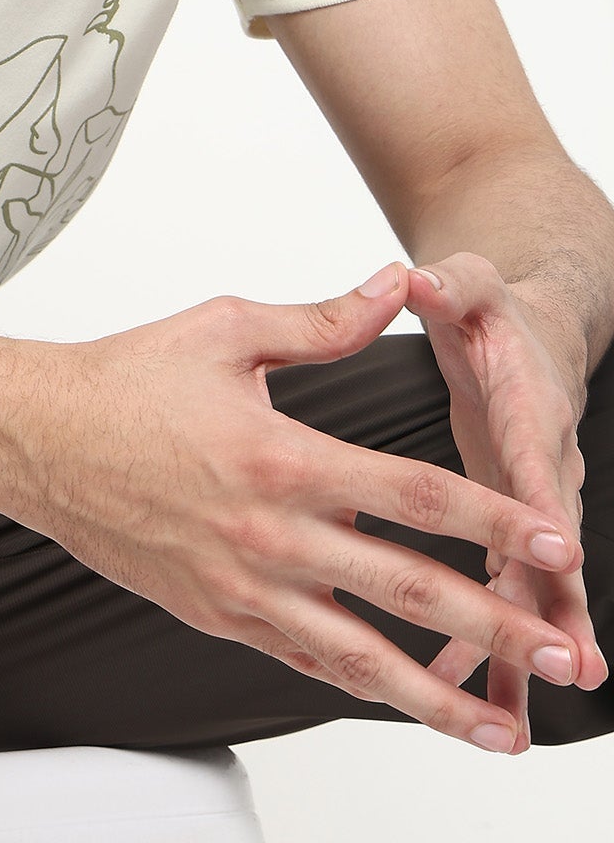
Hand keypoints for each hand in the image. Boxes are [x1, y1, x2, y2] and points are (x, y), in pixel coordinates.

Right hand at [10, 263, 585, 753]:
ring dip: (442, 697)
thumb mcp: (223, 331)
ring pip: (360, 657)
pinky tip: (408, 705)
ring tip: (507, 730)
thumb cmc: (122, 379)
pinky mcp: (217, 616)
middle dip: (500, 627)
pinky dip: (362, 688)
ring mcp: (240, 587)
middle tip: (570, 656)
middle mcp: (266, 534)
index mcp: (278, 456)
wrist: (33, 440)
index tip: (555, 540)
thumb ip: (319, 321)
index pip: (410, 495)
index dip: (492, 519)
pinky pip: (303, 662)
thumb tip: (393, 287)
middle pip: (407, 590)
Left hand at [401, 250, 606, 751]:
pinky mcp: (504, 521)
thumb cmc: (491, 311)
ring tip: (510, 716)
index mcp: (528, 410)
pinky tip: (453, 689)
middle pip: (553, 547)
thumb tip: (419, 277)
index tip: (556, 553)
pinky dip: (482, 638)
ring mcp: (525, 502)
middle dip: (562, 608)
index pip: (539, 461)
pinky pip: (498, 588)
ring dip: (522, 648)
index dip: (546, 506)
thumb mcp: (471, 286)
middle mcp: (538, 466)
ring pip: (530, 586)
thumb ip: (449, 285)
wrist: (523, 329)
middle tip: (574, 668)